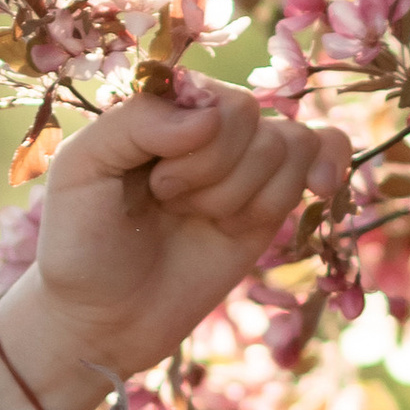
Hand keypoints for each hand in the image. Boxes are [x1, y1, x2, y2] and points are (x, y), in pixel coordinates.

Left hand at [0, 83, 352, 409]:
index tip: (156, 184)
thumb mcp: (79, 172)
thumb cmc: (80, 244)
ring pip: (287, 142)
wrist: (104, 320)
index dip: (193, 141)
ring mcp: (240, 163)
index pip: (206, 90)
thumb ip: (133, 123)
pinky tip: (322, 187)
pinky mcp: (269, 202)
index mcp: (155, 107)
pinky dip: (329, 161)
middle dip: (214, 171)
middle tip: (170, 204)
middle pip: (248, 115)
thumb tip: (212, 115)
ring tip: (200, 220)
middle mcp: (201, 126)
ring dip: (244, 193)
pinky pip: (321, 152)